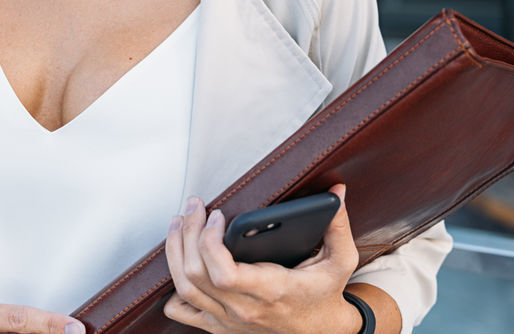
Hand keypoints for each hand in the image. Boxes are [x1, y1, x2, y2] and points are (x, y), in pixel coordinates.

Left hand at [162, 184, 364, 333]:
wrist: (321, 333)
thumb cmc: (326, 295)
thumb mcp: (341, 261)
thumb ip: (338, 226)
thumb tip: (336, 193)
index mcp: (270, 290)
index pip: (223, 272)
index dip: (209, 241)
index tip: (216, 215)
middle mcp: (243, 309)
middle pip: (195, 273)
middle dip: (188, 232)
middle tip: (194, 206)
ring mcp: (227, 320)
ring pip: (183, 288)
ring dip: (175, 251)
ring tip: (180, 223)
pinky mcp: (218, 326)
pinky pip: (181, 310)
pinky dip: (173, 287)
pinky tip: (179, 262)